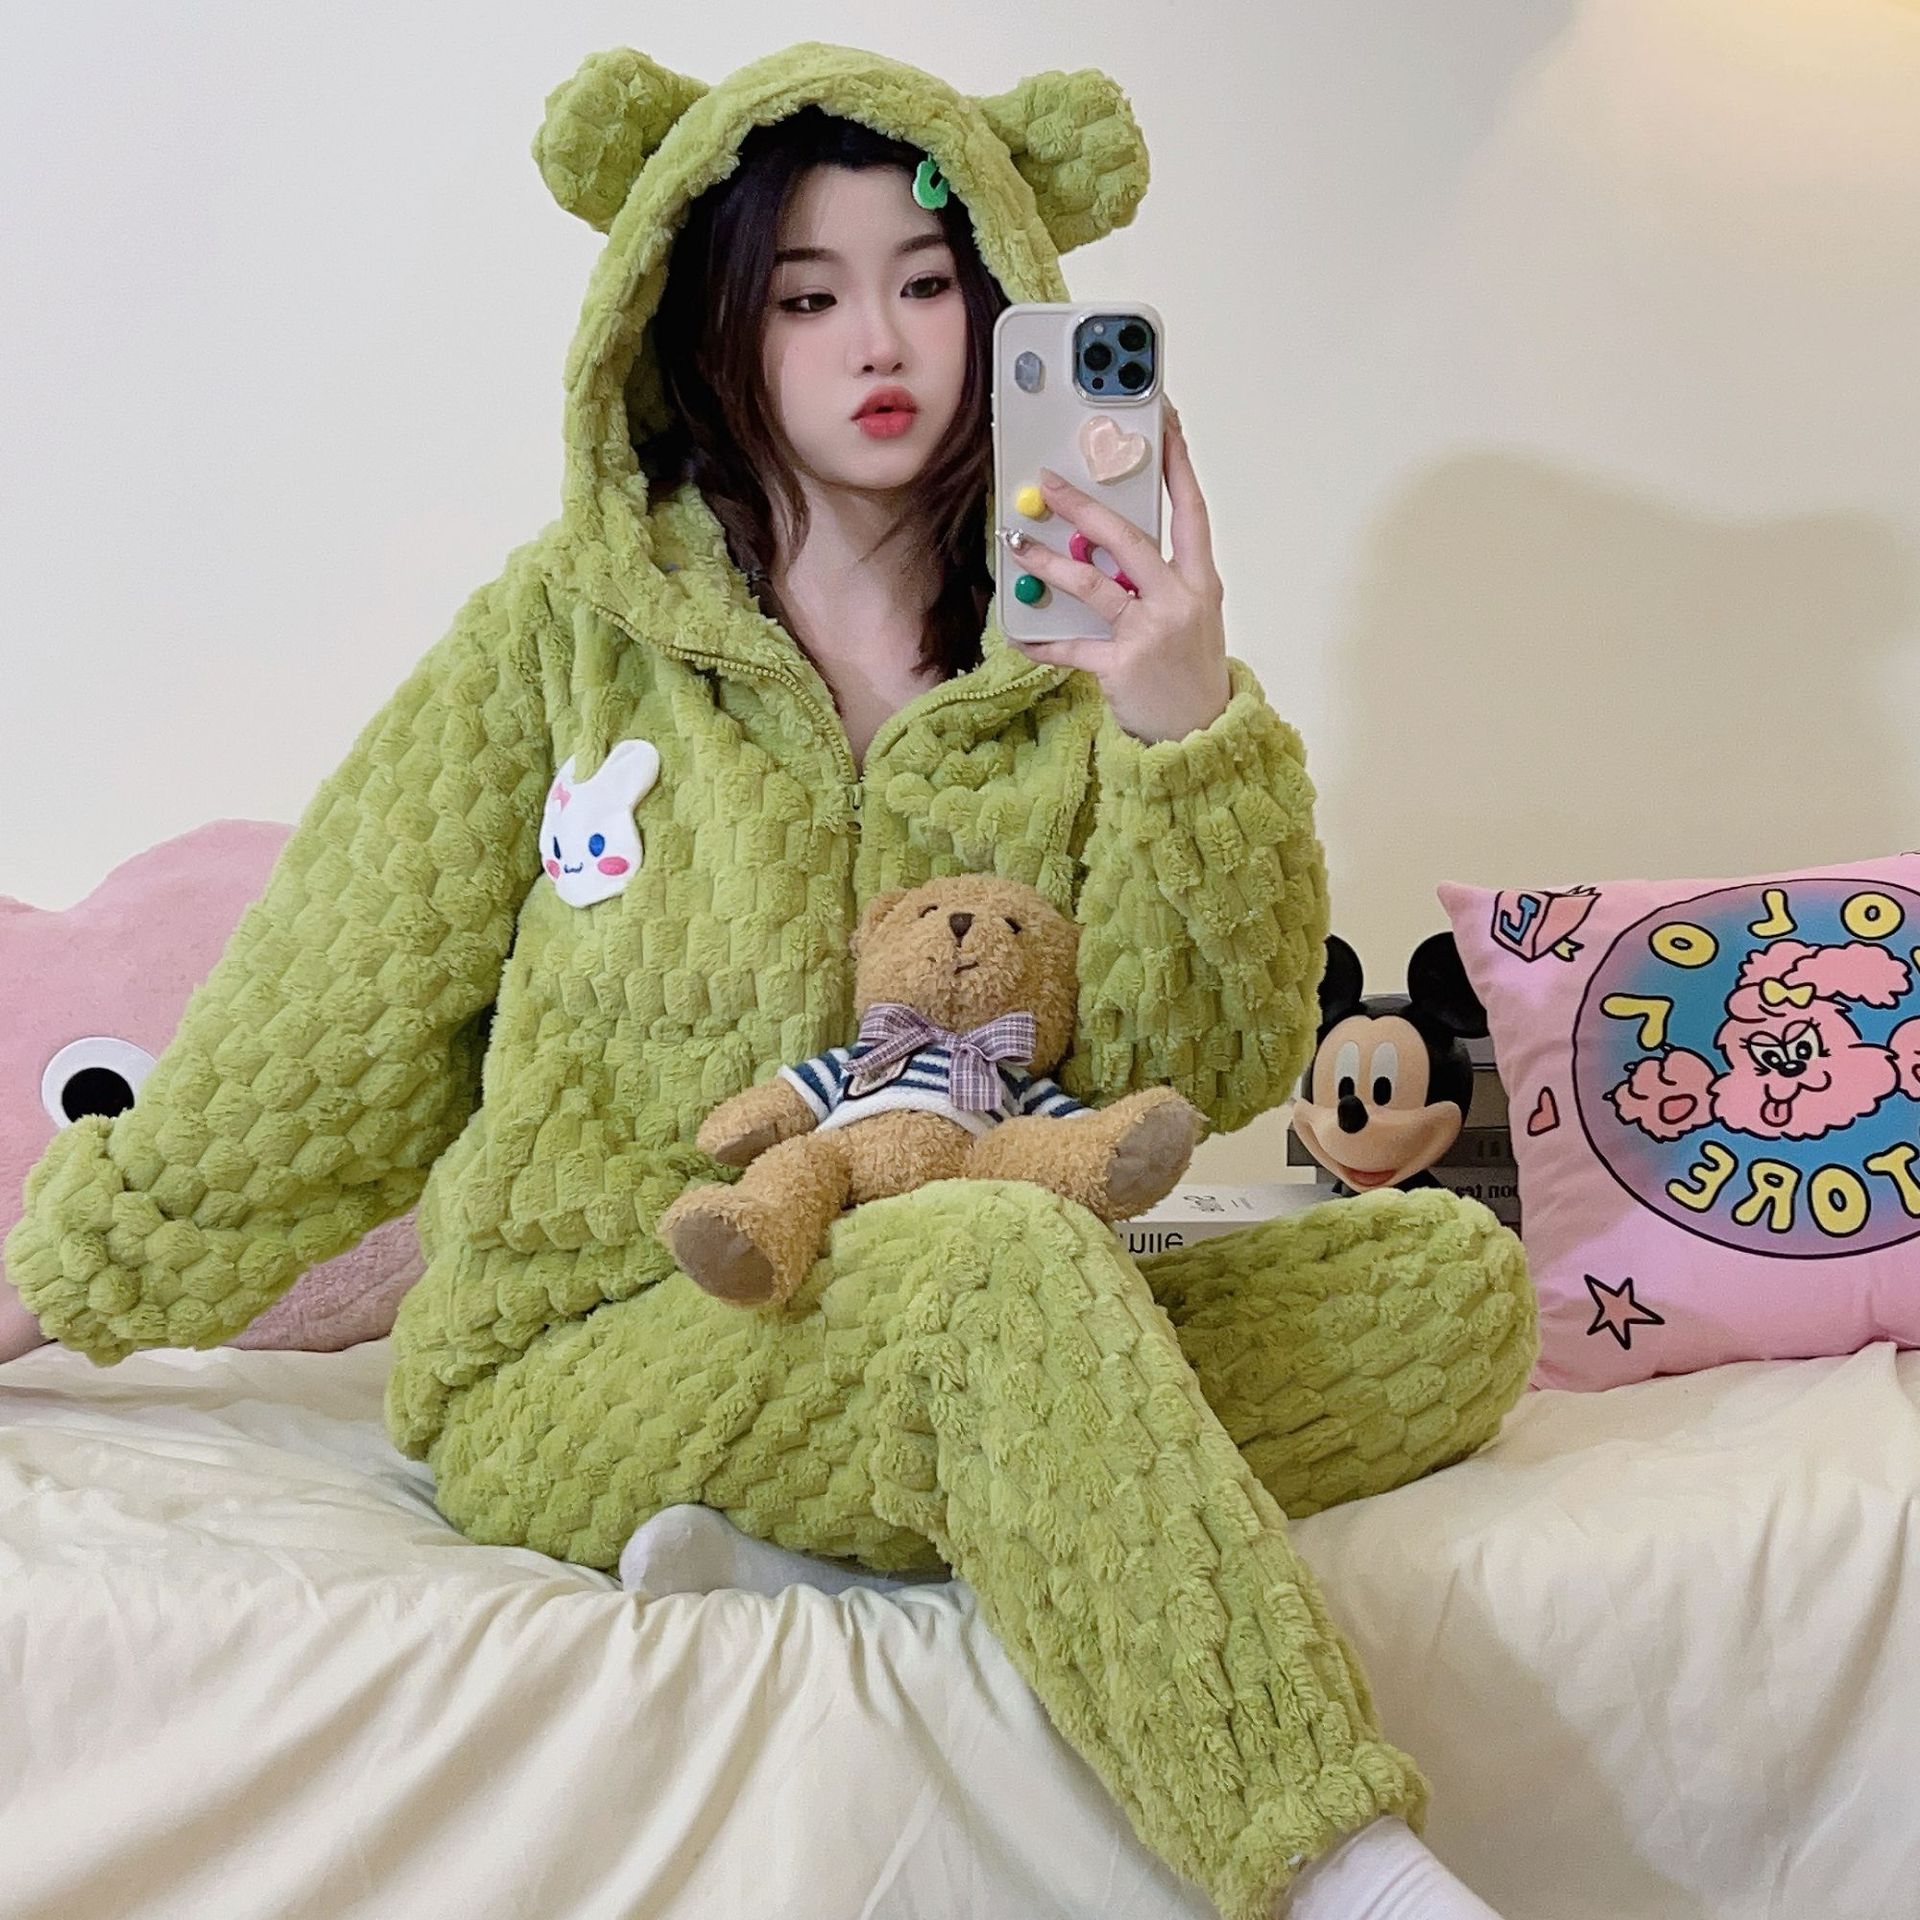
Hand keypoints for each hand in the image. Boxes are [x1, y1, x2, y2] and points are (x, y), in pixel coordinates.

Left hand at [1002, 399, 1231, 742]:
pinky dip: (1042, 640)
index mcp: (1200, 581)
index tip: (1164, 423)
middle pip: (1128, 537)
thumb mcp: (1187, 618)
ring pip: (1093, 584)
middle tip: (1049, 482)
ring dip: (1049, 562)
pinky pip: (1072, 646)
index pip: (1191, 509)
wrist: (1201, 735)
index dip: (1177, 463)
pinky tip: (1020, 635)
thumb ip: (1152, 582)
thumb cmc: (1188, 671)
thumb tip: (1099, 550)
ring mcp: (1152, 632)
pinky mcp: (1123, 665)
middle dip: (1084, 505)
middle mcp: (1180, 599)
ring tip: (1018, 542)